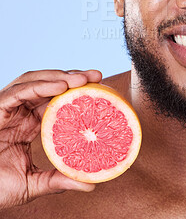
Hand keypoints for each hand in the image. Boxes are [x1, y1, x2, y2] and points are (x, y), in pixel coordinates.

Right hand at [0, 69, 101, 209]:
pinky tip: (60, 86)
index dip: (77, 91)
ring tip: (83, 79)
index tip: (100, 87)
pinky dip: (40, 86)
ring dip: (60, 76)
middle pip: (49, 84)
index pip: (56, 99)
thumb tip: (90, 184)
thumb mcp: (33, 183)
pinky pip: (18, 92)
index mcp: (31, 124)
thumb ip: (58, 180)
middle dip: (73, 77)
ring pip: (35, 81)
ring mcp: (9, 109)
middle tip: (97, 76)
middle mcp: (21, 112)